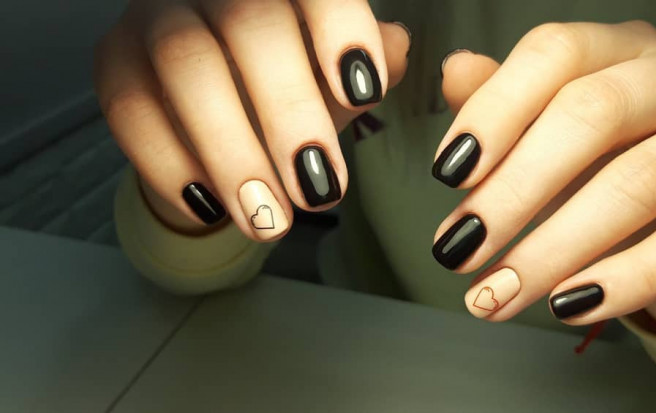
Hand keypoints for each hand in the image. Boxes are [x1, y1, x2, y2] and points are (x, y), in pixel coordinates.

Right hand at [95, 0, 409, 238]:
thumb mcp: (336, 81)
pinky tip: (214, 208)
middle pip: (248, 24)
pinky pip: (130, 105)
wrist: (215, 126)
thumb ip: (370, 64)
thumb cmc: (287, 91)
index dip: (340, 29)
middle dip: (290, 114)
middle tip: (321, 191)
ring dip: (232, 151)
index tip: (364, 93)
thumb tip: (396, 47)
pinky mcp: (114, 59)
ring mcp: (158, 16)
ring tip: (270, 219)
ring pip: (186, 63)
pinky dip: (172, 165)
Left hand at [433, 21, 655, 333]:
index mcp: (622, 45)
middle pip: (592, 115)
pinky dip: (623, 280)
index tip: (447, 177)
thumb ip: (504, 103)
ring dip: (553, 249)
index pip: (556, 53)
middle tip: (459, 251)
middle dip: (513, 192)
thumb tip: (456, 70)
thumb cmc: (610, 166)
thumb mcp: (551, 131)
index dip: (495, 112)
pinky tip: (568, 306)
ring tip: (497, 294)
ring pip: (637, 183)